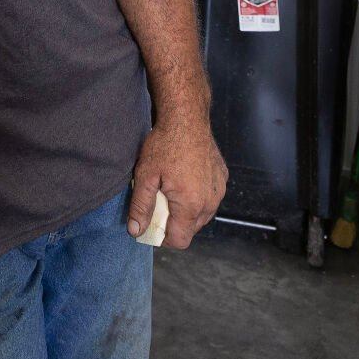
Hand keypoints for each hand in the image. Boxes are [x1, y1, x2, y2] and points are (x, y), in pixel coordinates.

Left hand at [127, 116, 226, 249]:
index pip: (180, 240)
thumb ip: (141, 207)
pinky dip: (199, 196)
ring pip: (202, 215)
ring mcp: (219, 189)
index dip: (164, 237)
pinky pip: (210, 198)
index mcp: (191, 205)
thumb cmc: (165, 144)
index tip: (153, 225)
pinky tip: (186, 179)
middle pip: (191, 229)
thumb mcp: (146, 176)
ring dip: (187, 211)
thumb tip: (135, 231)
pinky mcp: (223, 178)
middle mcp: (210, 201)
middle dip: (174, 223)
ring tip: (172, 190)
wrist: (187, 117)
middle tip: (159, 202)